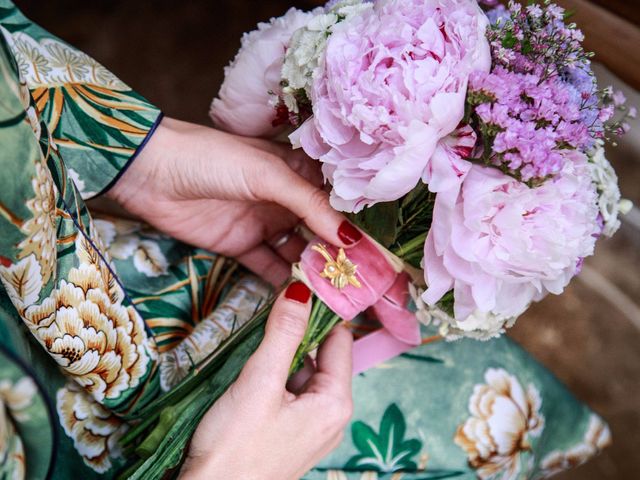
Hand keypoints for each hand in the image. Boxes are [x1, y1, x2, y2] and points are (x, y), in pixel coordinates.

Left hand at [107, 117, 354, 284]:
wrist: (149, 172)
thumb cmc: (211, 159)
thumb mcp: (266, 175)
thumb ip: (309, 204)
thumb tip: (351, 236)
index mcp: (297, 173)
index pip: (336, 202)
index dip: (358, 224)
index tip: (383, 252)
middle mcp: (286, 200)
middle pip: (321, 231)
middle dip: (342, 255)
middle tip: (367, 283)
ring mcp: (264, 224)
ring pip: (299, 253)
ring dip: (317, 272)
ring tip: (341, 295)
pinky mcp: (241, 247)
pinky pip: (271, 268)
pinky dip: (286, 284)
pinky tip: (304, 299)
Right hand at [180, 282, 353, 479]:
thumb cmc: (236, 446)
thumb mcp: (260, 381)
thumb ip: (283, 333)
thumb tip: (302, 289)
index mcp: (335, 403)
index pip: (340, 340)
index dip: (321, 313)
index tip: (299, 287)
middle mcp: (331, 417)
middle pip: (322, 358)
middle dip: (297, 335)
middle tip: (270, 312)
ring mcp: (311, 430)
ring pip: (303, 376)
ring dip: (282, 357)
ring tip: (256, 342)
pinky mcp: (290, 437)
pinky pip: (290, 396)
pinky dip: (275, 379)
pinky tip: (251, 373)